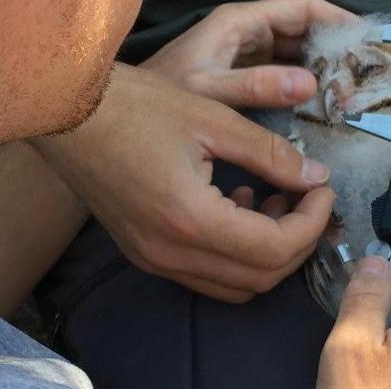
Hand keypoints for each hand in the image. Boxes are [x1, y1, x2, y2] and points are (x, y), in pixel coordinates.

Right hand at [33, 65, 334, 302]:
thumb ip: (271, 153)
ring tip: (275, 200)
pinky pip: (205, 273)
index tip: (323, 188)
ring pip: (234, 285)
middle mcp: (170, 252)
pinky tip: (238, 204)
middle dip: (298, 243)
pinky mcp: (144, 252)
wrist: (67, 113)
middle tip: (308, 198)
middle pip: (260, 279)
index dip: (312, 222)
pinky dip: (235, 253)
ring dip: (267, 253)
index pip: (275, 250)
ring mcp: (153, 258)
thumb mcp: (213, 119)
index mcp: (190, 219)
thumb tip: (314, 175)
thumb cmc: (134, 106)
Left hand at [141, 0, 354, 106]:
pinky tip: (318, 116)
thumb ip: (256, 88)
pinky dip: (302, 94)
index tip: (370, 44)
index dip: (339, 21)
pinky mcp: (238, 83)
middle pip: (304, 34)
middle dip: (335, 54)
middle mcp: (244, 36)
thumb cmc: (158, 97)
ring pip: (295, 58)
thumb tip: (309, 85)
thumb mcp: (209, 92)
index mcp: (240, 24)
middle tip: (366, 83)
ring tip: (351, 102)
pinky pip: (281, 81)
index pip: (303, 9)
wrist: (115, 116)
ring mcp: (242, 59)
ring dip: (322, 76)